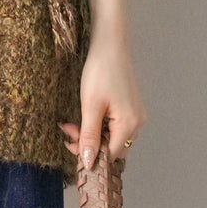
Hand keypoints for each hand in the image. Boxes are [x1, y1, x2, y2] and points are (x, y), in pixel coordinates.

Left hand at [59, 24, 146, 171]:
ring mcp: (135, 114)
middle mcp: (137, 122)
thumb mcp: (90, 107)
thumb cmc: (100, 72)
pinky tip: (86, 117)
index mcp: (129, 124)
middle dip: (90, 144)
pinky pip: (115, 126)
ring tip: (74, 124)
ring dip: (92, 135)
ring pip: (112, 137)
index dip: (90, 155)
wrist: (110, 45)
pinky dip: (99, 125)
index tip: (70, 145)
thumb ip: (89, 137)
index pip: (110, 155)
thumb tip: (88, 162)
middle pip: (113, 148)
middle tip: (69, 132)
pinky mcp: (130, 107)